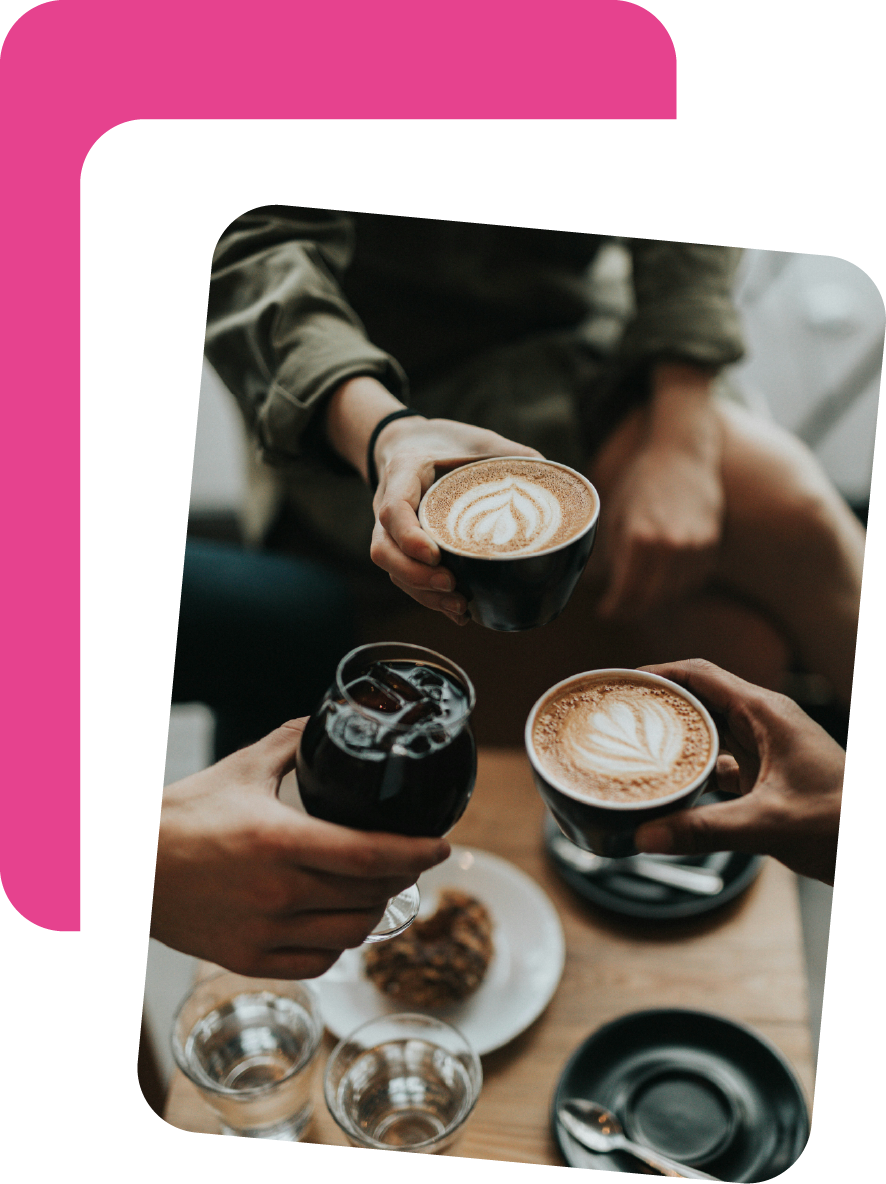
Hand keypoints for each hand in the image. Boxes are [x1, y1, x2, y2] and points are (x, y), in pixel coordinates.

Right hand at [151, 719, 449, 976]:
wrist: (129, 869)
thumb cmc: (183, 816)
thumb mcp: (240, 768)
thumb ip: (290, 743)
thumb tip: (323, 719)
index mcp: (279, 840)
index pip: (369, 853)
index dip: (415, 852)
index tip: (443, 846)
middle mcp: (277, 891)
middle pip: (369, 894)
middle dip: (402, 876)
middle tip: (411, 859)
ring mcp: (264, 930)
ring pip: (351, 931)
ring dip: (375, 909)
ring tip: (379, 888)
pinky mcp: (249, 958)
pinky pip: (318, 961)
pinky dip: (339, 942)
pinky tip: (339, 921)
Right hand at [370, 416, 540, 623]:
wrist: (412, 444)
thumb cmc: (448, 442)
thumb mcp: (479, 439)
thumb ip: (512, 456)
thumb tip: (555, 478)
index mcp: (405, 472)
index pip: (393, 509)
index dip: (409, 537)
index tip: (436, 555)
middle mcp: (389, 504)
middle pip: (384, 550)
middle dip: (415, 576)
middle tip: (452, 585)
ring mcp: (392, 530)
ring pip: (391, 570)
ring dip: (423, 593)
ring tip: (461, 606)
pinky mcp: (401, 548)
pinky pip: (405, 578)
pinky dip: (429, 598)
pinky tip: (458, 612)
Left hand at [597, 442, 723, 618]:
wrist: (682, 454)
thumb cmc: (641, 482)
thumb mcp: (615, 513)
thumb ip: (610, 552)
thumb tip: (596, 585)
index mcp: (640, 537)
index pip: (627, 592)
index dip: (614, 608)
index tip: (605, 612)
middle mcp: (670, 545)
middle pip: (651, 599)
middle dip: (632, 609)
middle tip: (620, 609)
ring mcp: (695, 546)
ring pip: (674, 594)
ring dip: (655, 600)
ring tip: (640, 596)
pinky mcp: (711, 545)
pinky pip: (693, 581)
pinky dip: (678, 587)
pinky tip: (663, 580)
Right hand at [633, 660, 843, 883]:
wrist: (880, 851)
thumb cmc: (845, 823)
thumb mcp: (770, 823)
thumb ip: (705, 830)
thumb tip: (648, 835)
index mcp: (766, 713)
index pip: (701, 674)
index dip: (658, 673)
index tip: (622, 682)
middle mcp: (765, 723)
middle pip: (699, 699)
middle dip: (658, 705)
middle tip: (617, 716)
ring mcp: (767, 750)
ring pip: (709, 733)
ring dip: (675, 741)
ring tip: (634, 749)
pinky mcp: (769, 777)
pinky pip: (721, 765)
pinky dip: (694, 774)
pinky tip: (673, 790)